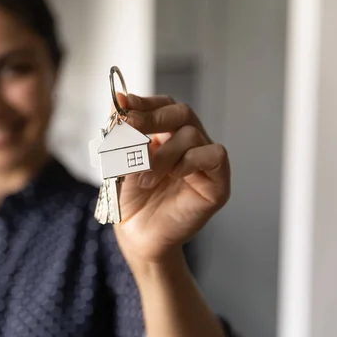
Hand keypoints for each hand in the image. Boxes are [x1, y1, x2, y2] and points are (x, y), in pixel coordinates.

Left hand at [112, 93, 230, 269]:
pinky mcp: (217, 181)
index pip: (163, 105)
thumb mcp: (118, 161)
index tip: (123, 106)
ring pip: (191, 135)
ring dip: (163, 154)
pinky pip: (214, 155)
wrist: (138, 235)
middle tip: (130, 129)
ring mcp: (204, 161)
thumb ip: (120, 132)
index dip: (145, 102)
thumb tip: (118, 100)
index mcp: (165, 135)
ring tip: (145, 177)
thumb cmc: (130, 199)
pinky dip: (190, 161)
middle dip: (152, 117)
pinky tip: (174, 176)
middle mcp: (188, 144)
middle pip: (181, 112)